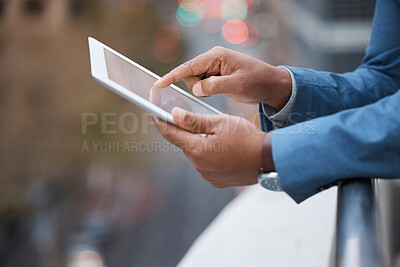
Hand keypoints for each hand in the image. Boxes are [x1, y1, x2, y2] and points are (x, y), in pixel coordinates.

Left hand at [153, 107, 271, 187]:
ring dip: (198, 142)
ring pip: (195, 153)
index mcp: (196, 149)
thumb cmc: (246, 137)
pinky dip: (208, 154)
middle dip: (183, 129)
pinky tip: (221, 147)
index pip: (169, 133)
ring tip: (213, 131)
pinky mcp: (216, 180)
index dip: (159, 119)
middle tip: (187, 115)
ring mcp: (207, 174)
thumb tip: (173, 114)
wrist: (268, 159)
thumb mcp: (219, 123)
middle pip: (183, 143)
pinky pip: (205, 164)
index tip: (152, 107)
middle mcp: (198, 165)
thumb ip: (194, 120)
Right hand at [154, 46, 291, 109]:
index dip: (172, 76)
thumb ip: (215, 86)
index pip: (189, 67)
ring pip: (196, 83)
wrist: (271, 85)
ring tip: (224, 89)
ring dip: (204, 90)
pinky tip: (222, 90)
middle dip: (198, 87)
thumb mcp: (237, 84)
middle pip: (190, 76)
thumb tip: (196, 89)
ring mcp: (214, 69)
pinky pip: (204, 86)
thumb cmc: (258, 80)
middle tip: (217, 89)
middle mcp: (213, 60)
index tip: (158, 85)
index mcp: (216, 57)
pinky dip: (208, 91)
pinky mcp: (217, 77)